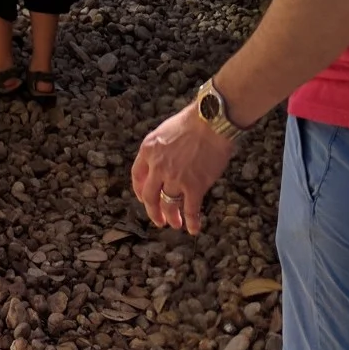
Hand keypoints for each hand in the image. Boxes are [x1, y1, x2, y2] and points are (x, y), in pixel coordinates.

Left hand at [131, 104, 236, 234]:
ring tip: (175, 224)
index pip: (137, 176)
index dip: (140, 190)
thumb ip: (161, 149)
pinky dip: (191, 221)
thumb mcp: (166, 131)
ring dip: (171, 217)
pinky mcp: (194, 186)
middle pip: (149, 196)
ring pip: (168, 204)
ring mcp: (175, 178)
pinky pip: (191, 209)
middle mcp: (158, 166)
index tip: (144, 198)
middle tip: (158, 220)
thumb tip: (164, 162)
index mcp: (148, 150)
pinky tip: (193, 228)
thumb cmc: (193, 121)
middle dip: (153, 211)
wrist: (211, 120)